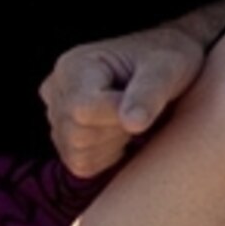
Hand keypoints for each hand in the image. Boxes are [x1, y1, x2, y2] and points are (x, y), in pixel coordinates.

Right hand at [40, 25, 206, 176]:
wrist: (165, 67)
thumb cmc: (169, 60)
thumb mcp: (169, 67)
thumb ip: (150, 92)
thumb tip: (133, 124)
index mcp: (74, 65)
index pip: (83, 110)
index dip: (119, 115)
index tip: (148, 100)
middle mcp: (56, 90)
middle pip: (80, 135)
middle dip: (120, 128)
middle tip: (142, 108)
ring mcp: (55, 116)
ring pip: (79, 153)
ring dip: (116, 142)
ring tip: (131, 115)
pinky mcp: (64, 140)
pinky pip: (83, 165)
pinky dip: (109, 155)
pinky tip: (123, 129)